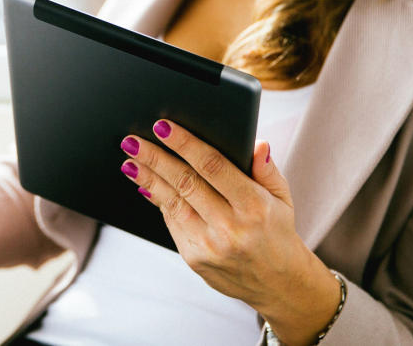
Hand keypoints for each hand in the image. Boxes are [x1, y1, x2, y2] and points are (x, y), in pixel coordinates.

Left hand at [119, 120, 339, 344]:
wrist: (278, 284)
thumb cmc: (277, 232)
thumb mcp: (283, 198)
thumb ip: (267, 170)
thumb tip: (257, 143)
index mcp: (254, 206)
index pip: (213, 166)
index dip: (185, 144)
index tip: (163, 127)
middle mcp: (231, 227)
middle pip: (185, 183)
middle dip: (155, 159)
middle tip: (132, 141)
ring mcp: (210, 246)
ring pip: (172, 203)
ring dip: (147, 179)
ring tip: (130, 160)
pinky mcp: (195, 259)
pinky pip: (172, 222)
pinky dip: (158, 201)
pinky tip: (145, 184)